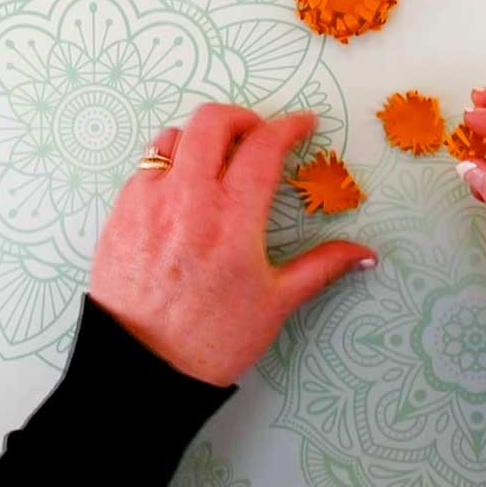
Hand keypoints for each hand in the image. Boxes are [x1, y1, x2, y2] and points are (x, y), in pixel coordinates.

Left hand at [89, 104, 377, 386]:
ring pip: (173, 138)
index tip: (302, 124)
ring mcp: (148, 201)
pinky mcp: (120, 213)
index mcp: (232, 217)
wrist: (141, 369)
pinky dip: (169, 167)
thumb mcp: (274, 303)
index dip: (289, 126)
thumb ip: (320, 267)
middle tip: (258, 135)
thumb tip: (364, 254)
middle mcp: (188, 198)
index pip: (264, 145)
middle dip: (242, 117)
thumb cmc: (211, 340)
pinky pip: (145, 169)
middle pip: (213, 121)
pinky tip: (182, 194)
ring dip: (201, 140)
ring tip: (217, 163)